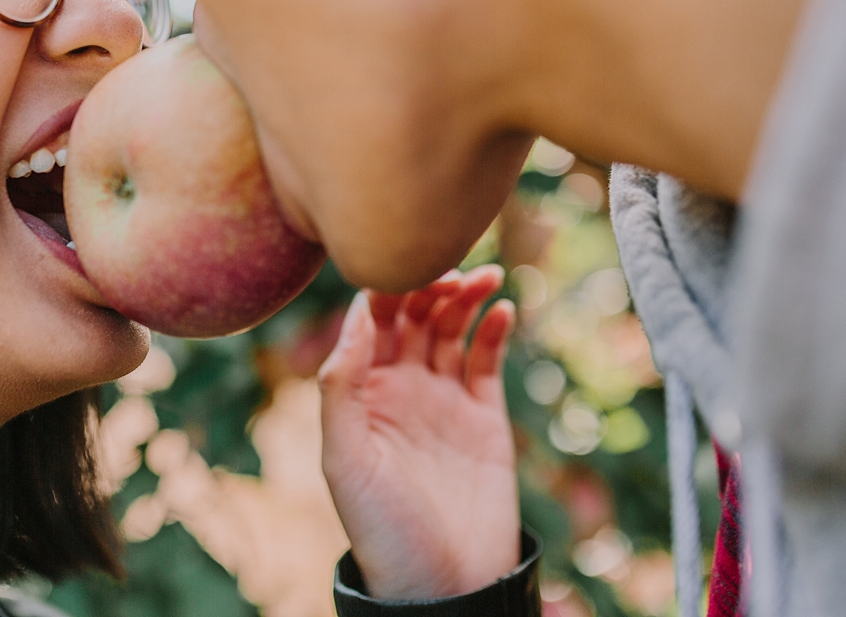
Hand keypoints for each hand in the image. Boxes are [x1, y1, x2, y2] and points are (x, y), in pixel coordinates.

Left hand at [318, 265, 519, 600]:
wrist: (443, 584)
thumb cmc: (382, 530)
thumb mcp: (345, 460)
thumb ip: (342, 388)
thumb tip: (354, 318)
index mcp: (362, 392)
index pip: (370, 319)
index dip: (387, 284)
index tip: (406, 261)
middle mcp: (400, 387)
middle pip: (414, 313)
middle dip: (431, 282)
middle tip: (456, 268)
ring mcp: (443, 399)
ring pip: (452, 327)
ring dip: (466, 296)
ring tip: (487, 277)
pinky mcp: (484, 416)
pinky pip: (486, 359)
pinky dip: (494, 328)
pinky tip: (503, 309)